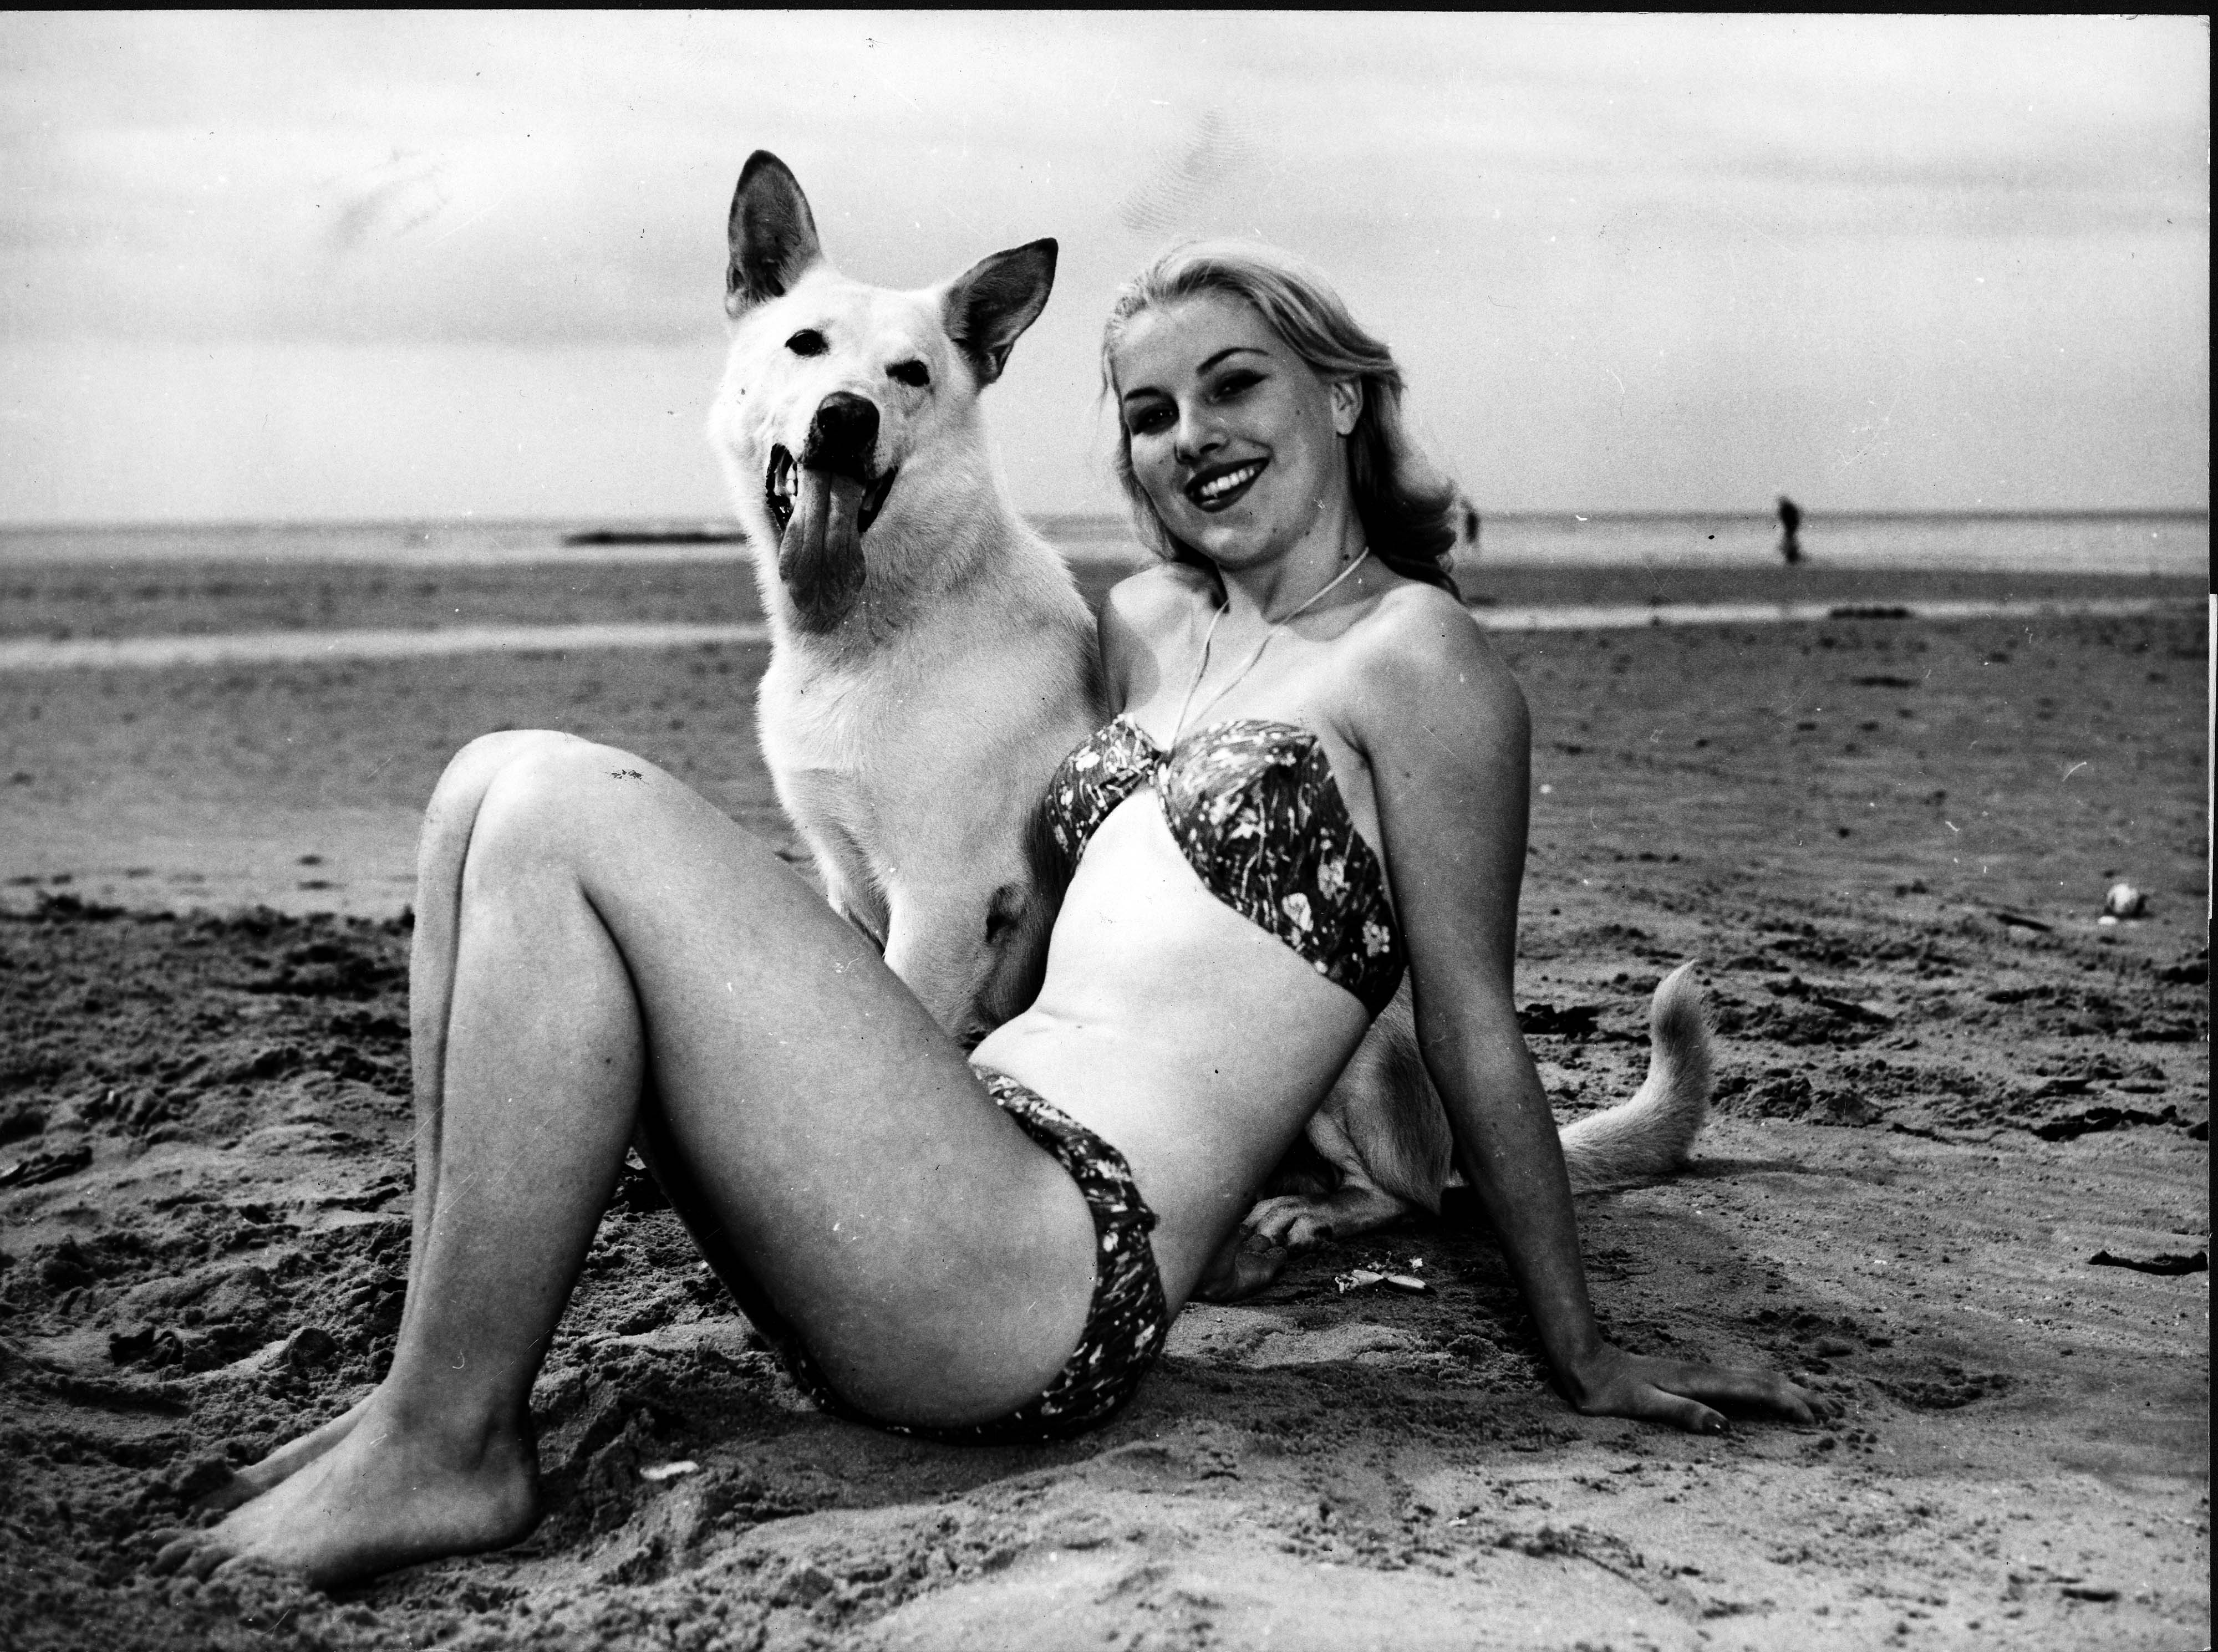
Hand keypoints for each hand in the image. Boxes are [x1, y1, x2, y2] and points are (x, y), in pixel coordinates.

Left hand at [1560, 1340, 1839, 1432]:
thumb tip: (1724, 1426)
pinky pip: (1739, 1380)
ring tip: (1816, 1400)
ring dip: (1787, 1388)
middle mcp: (1705, 1371)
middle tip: (1835, 1411)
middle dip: (1800, 1394)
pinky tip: (1771, 1392)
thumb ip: (1682, 1413)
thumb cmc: (1609, 1391)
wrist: (1584, 1364)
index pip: (1754, 1390)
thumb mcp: (1641, 1405)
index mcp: (1699, 1380)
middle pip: (1762, 1380)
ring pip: (1753, 1378)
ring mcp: (1700, 1371)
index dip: (1787, 1403)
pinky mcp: (1692, 1376)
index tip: (1816, 1419)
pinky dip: (1765, 1386)